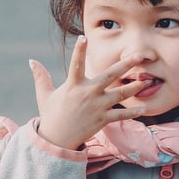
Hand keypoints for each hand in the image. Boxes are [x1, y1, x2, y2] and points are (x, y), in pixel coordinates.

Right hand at [29, 35, 151, 149]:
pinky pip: (121, 115)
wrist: (57, 140)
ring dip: (134, 87)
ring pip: (120, 95)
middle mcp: (87, 93)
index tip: (83, 37)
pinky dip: (132, 112)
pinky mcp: (103, 119)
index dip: (79, 51)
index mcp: (73, 85)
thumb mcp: (44, 95)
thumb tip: (31, 61)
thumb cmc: (51, 115)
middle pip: (110, 76)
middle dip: (126, 65)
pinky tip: (144, 107)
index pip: (76, 64)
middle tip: (139, 55)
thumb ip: (41, 77)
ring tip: (146, 80)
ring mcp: (97, 106)